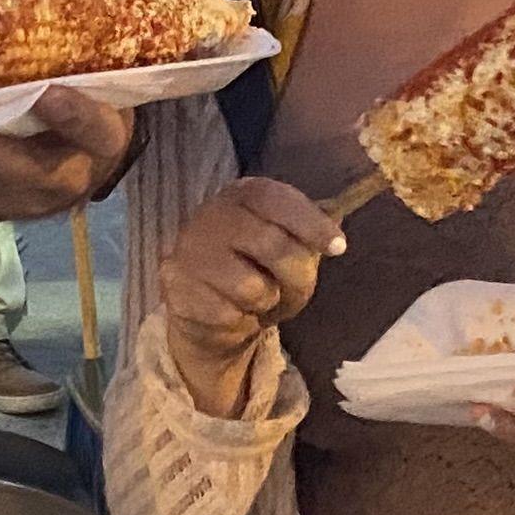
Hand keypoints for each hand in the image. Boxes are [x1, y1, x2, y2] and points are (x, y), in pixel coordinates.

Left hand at [0, 82, 135, 222]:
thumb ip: (55, 47)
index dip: (73, 114)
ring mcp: (36, 202)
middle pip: (37, 174)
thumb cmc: (80, 93)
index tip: (47, 90)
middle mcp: (75, 177)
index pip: (96, 129)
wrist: (85, 149)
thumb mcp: (85, 70)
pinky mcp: (1, 210)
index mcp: (106, 137)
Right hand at [158, 175, 346, 409]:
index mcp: (241, 195)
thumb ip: (306, 235)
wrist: (209, 311)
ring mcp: (189, 249)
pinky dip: (240, 320)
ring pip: (251, 286)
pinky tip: (233, 311)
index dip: (311, 223)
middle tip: (297, 290)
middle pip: (271, 244)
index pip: (277, 199)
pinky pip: (228, 313)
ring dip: (266, 301)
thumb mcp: (285, 246)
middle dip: (296, 275)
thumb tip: (335, 232)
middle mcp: (211, 214)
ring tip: (257, 299)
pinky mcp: (175, 285)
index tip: (338, 247)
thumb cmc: (256, 271)